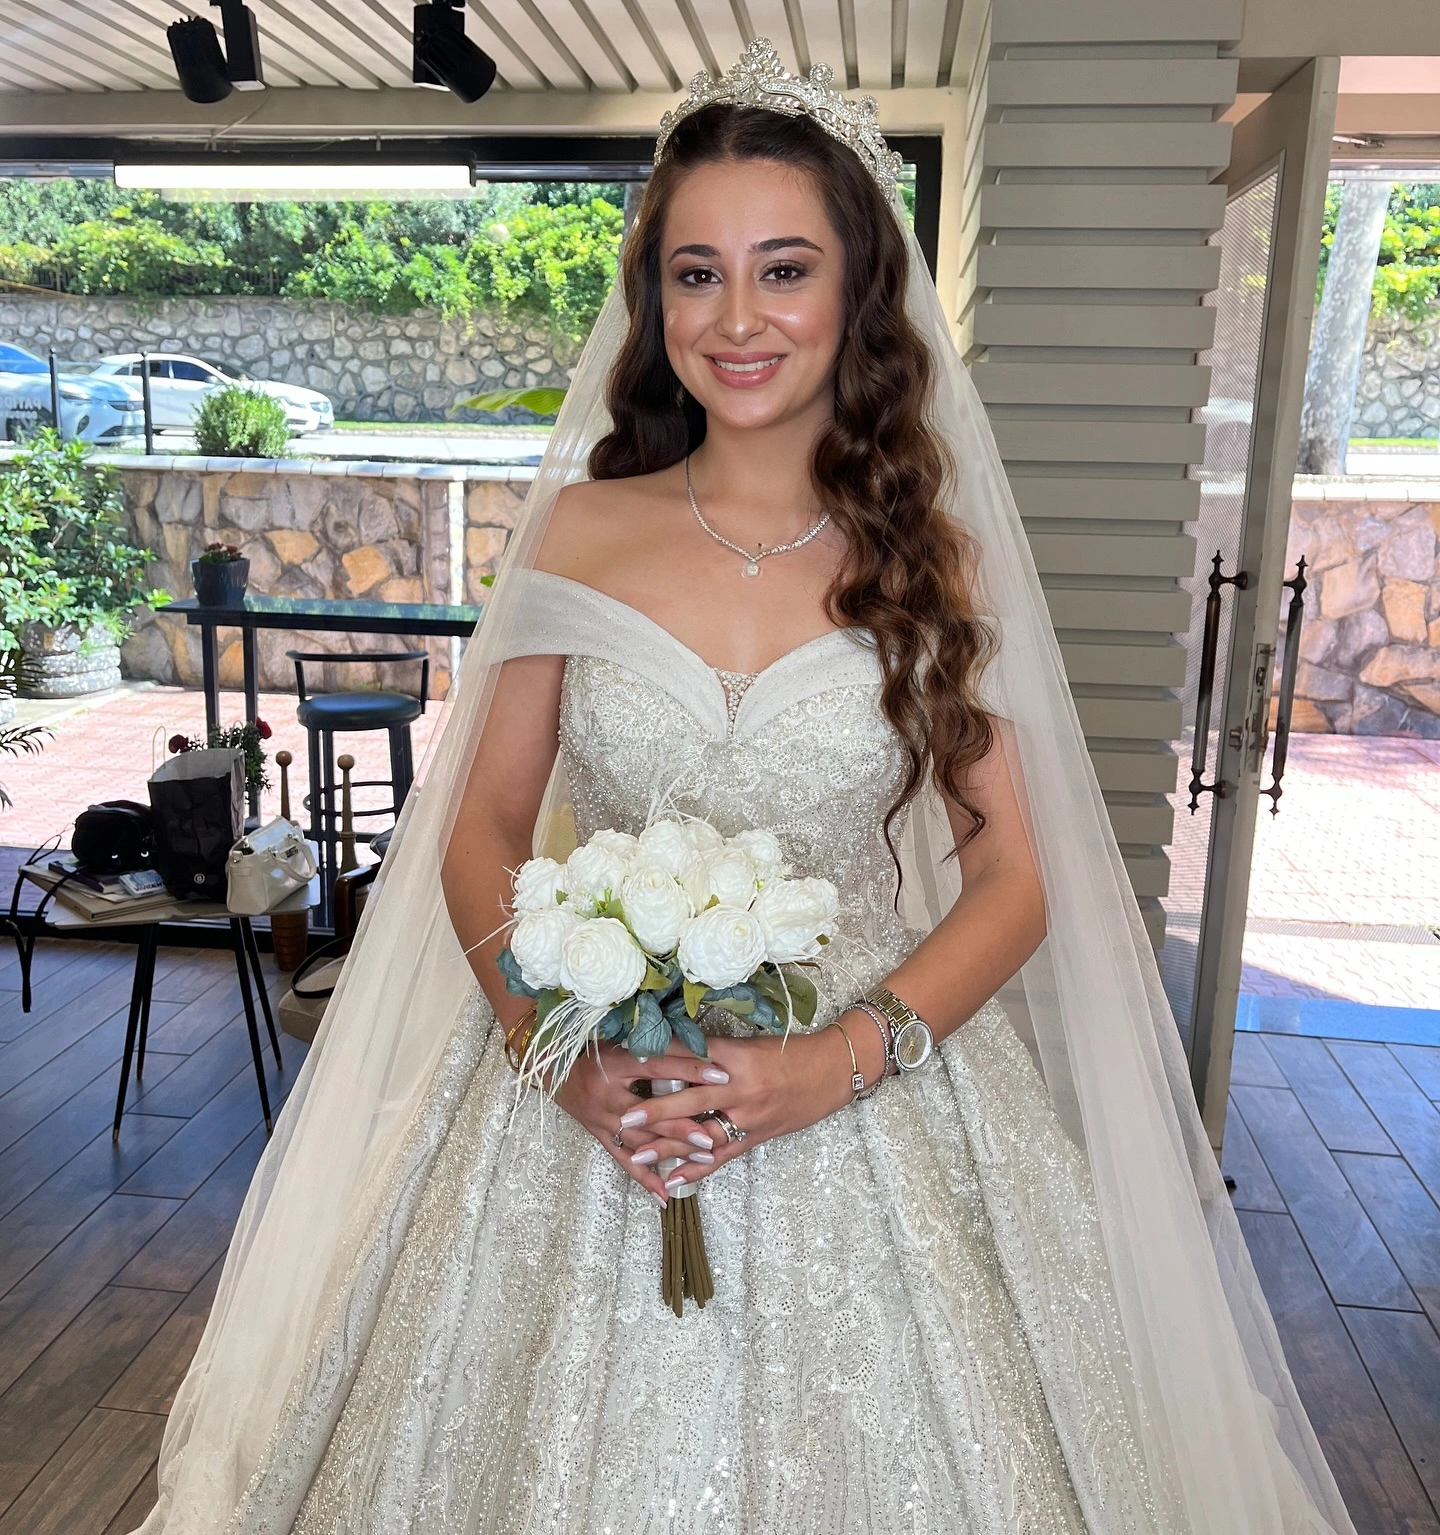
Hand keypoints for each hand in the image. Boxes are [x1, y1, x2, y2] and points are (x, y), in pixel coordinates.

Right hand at [550, 1042, 730, 1204]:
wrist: (549, 1065)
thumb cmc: (590, 1047)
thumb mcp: (618, 1038)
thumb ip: (652, 1044)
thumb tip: (696, 1044)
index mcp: (615, 1062)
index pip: (658, 1066)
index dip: (690, 1070)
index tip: (721, 1075)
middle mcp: (608, 1094)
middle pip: (650, 1113)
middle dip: (682, 1127)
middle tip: (712, 1137)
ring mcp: (602, 1119)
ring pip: (640, 1140)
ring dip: (671, 1152)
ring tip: (703, 1160)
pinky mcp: (599, 1135)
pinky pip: (623, 1159)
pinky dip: (644, 1178)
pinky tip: (664, 1195)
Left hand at [608, 1020, 878, 1192]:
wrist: (832, 1070)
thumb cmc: (791, 1051)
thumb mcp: (751, 1043)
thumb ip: (715, 1049)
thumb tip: (674, 1049)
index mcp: (736, 1056)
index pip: (691, 1057)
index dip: (659, 1060)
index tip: (628, 1061)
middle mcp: (741, 1087)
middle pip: (691, 1099)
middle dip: (655, 1111)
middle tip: (623, 1118)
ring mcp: (749, 1115)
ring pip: (702, 1134)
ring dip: (668, 1147)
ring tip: (636, 1155)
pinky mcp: (757, 1135)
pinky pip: (723, 1155)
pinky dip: (698, 1169)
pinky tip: (674, 1180)